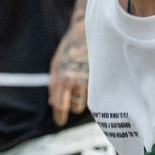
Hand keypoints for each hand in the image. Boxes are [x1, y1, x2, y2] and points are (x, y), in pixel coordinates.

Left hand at [48, 7, 89, 124]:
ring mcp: (90, 79)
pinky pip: (96, 92)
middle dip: (73, 106)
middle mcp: (77, 81)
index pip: (61, 106)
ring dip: (83, 98)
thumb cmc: (68, 50)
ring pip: (88, 101)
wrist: (86, 33)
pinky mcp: (101, 77)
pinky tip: (90, 79)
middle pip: (76, 107)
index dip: (60, 116)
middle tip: (71, 98)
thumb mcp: (55, 65)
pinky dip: (93, 90)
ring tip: (81, 85)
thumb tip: (53, 103)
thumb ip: (53, 86)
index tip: (60, 121)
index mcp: (63, 79)